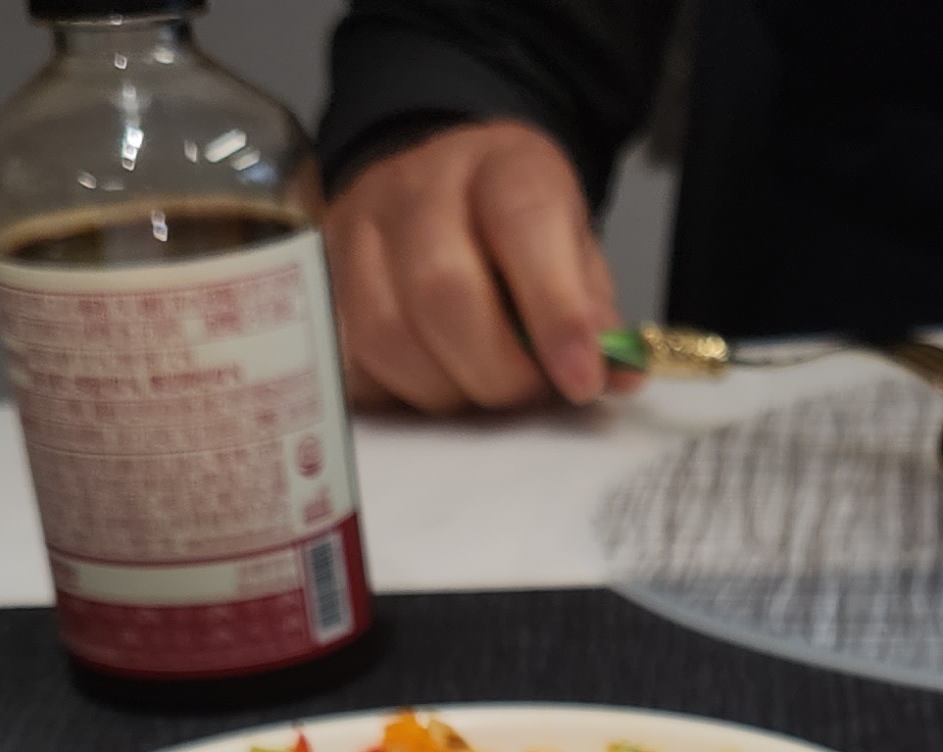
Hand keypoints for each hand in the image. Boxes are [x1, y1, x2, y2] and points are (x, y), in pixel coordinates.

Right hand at [326, 119, 630, 414]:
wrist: (434, 184)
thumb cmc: (513, 231)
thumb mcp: (569, 249)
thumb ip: (593, 309)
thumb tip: (619, 373)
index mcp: (502, 166)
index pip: (524, 225)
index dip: (555, 312)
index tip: (581, 379)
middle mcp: (419, 186)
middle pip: (443, 290)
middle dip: (497, 370)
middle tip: (528, 394)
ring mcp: (358, 231)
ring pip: (387, 334)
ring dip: (445, 390)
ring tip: (480, 392)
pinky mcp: (324, 281)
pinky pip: (350, 361)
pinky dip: (397, 393)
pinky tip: (432, 386)